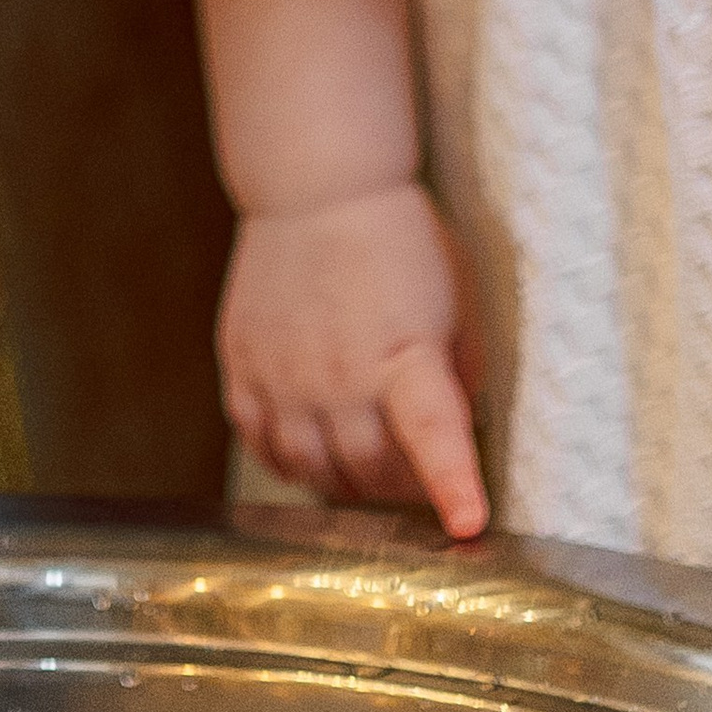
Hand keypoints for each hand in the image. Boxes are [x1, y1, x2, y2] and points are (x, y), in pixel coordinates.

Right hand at [217, 184, 487, 539]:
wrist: (317, 187)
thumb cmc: (399, 239)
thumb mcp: (457, 300)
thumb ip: (458, 373)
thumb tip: (458, 432)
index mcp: (405, 358)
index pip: (433, 437)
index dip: (452, 487)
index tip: (468, 525)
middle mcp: (340, 377)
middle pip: (373, 475)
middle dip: (403, 489)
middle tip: (416, 476)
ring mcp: (284, 377)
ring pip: (313, 472)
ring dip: (345, 483)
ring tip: (364, 465)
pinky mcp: (243, 367)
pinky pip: (260, 443)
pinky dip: (287, 462)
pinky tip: (309, 450)